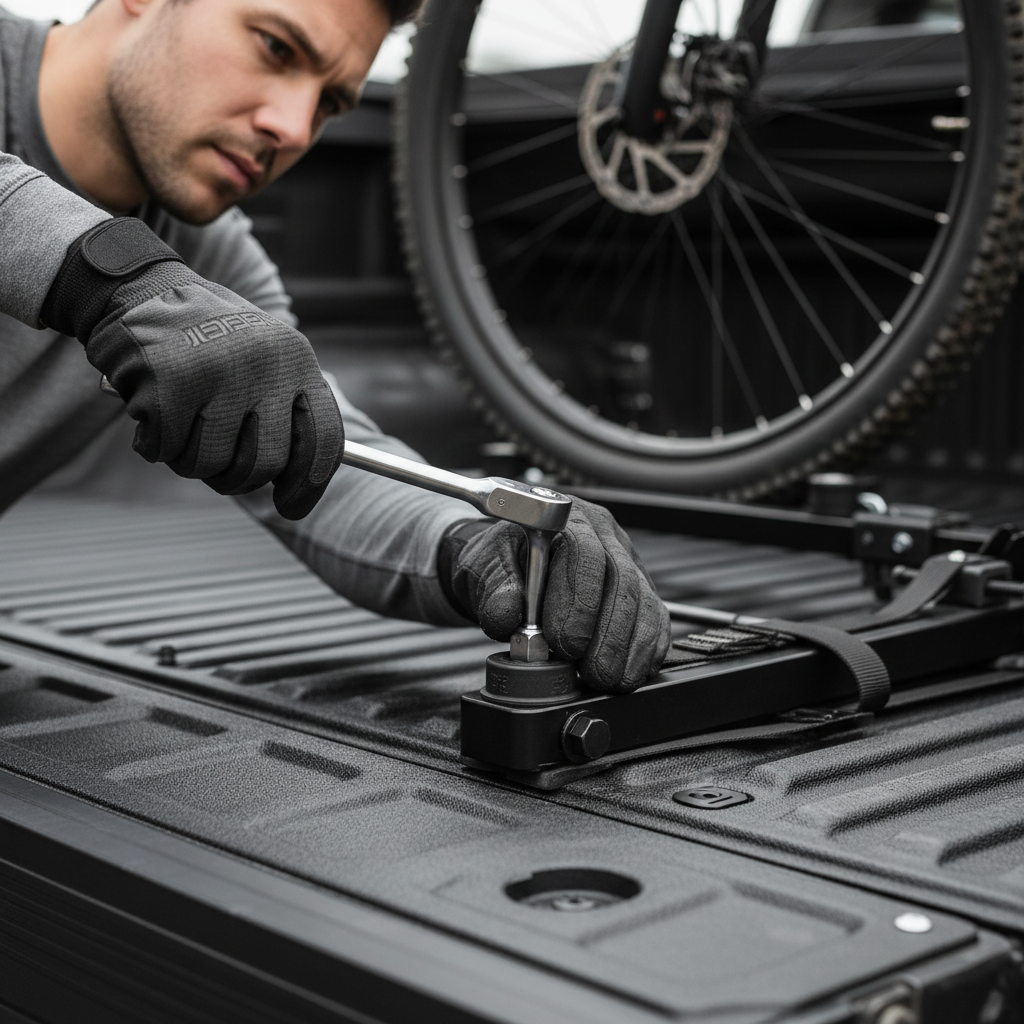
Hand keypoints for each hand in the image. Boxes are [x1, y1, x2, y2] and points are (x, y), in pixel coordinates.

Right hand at [42, 218, 343, 519]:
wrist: (138, 284)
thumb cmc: (206, 339)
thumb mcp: (261, 361)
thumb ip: (284, 415)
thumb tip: (299, 491)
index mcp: (297, 358)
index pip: (324, 439)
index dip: (309, 484)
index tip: (290, 507)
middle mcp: (264, 362)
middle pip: (265, 464)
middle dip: (237, 478)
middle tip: (217, 465)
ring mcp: (217, 371)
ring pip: (211, 464)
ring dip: (190, 460)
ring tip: (181, 425)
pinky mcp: (168, 381)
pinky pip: (164, 450)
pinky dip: (153, 443)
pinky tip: (150, 409)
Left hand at [439, 497, 670, 691]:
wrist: (511, 565)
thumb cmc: (502, 560)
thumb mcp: (484, 566)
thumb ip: (494, 588)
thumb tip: (507, 616)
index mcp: (567, 519)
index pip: (585, 554)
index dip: (580, 602)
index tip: (564, 643)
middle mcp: (604, 535)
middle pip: (622, 581)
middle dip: (608, 635)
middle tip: (592, 672)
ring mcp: (627, 561)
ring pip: (644, 603)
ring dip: (628, 648)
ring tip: (607, 679)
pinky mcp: (640, 590)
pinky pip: (656, 619)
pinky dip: (645, 650)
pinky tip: (629, 671)